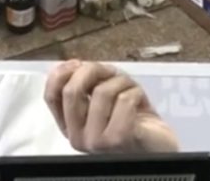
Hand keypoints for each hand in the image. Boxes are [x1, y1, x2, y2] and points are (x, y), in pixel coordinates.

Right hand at [44, 59, 178, 153]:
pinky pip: (124, 99)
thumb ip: (88, 84)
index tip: (78, 63)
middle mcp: (77, 137)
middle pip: (72, 91)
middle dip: (93, 70)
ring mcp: (96, 140)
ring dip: (122, 82)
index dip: (61, 73)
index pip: (51, 96)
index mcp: (70, 126)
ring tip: (131, 92)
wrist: (158, 147)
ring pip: (102, 92)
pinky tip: (140, 102)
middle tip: (111, 72)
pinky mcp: (118, 139)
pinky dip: (135, 92)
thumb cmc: (133, 120)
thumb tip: (73, 64)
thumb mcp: (106, 98)